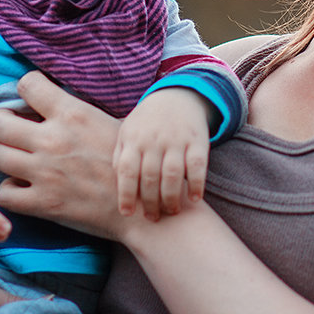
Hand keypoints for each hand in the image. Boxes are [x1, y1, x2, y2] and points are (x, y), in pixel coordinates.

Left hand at [0, 71, 130, 239]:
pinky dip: (11, 192)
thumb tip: (56, 100)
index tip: (30, 103)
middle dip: (2, 126)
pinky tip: (25, 188)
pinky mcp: (43, 204)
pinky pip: (4, 194)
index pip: (27, 85)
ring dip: (6, 158)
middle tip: (14, 133)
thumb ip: (77, 111)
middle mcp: (53, 140)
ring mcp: (45, 173)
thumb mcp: (108, 122)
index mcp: (72, 113)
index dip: (25, 91)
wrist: (142, 207)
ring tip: (20, 161)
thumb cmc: (129, 163)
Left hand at [114, 88, 209, 218]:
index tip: (127, 213)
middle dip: (151, 202)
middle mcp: (154, 140)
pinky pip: (198, 166)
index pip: (127, 171)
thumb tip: (116, 187)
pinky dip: (197, 184)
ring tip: (171, 212)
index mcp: (133, 139)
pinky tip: (194, 199)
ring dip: (171, 198)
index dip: (126, 194)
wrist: (177, 96)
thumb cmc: (147, 122)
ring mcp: (177, 139)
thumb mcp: (127, 132)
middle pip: (150, 177)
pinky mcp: (198, 140)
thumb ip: (120, 157)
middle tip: (153, 218)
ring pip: (172, 175)